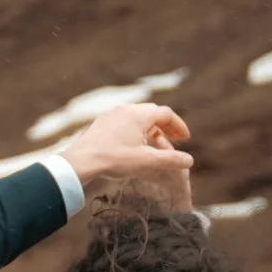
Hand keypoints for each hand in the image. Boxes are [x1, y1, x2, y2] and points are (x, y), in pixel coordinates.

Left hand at [59, 102, 193, 193]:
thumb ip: (171, 160)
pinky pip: (124, 123)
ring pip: (138, 118)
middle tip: (173, 141)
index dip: (179, 126)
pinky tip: (134, 146)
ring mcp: (112, 115)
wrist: (82, 161)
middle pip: (153, 113)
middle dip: (165, 127)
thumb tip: (189, 160)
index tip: (185, 139)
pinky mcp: (101, 123)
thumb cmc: (115, 160)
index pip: (167, 114)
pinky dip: (136, 132)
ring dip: (150, 130)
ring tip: (155, 146)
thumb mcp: (147, 162)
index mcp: (139, 114)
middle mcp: (126, 109)